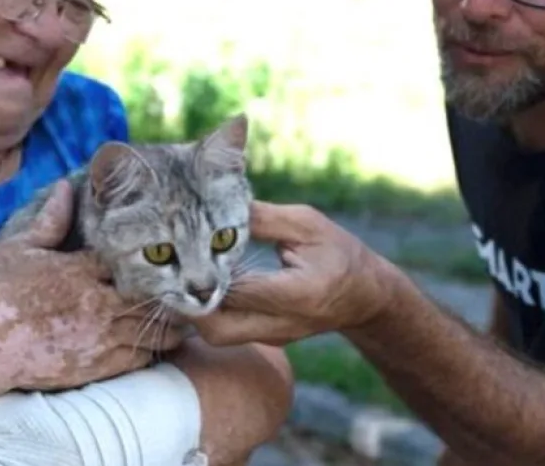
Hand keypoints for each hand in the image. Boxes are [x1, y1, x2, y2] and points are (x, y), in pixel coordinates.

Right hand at [0, 179, 185, 400]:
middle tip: (189, 287)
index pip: (131, 258)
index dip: (151, 256)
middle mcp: (97, 302)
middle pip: (151, 294)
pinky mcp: (95, 367)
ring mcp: (99, 336)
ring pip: (152, 329)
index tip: (167, 251)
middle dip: (171, 291)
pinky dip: (154, 350)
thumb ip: (50, 219)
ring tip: (186, 318)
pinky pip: (139, 358)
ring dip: (171, 323)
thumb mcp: (18, 247)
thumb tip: (66, 186)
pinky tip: (161, 346)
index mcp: (81, 268)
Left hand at [191, 201, 396, 345]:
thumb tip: (219, 204)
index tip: (186, 249)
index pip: (238, 290)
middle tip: (177, 270)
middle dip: (191, 302)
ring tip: (187, 275)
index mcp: (297, 293)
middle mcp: (283, 323)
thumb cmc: (340, 253)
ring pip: (218, 335)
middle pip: (218, 328)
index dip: (206, 272)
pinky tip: (203, 284)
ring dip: (197, 308)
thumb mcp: (307, 224)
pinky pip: (228, 332)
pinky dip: (211, 312)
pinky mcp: (268, 340)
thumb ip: (263, 218)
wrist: (367, 296)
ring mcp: (275, 337)